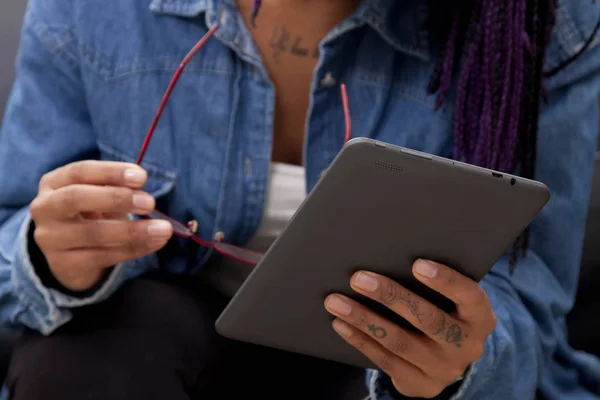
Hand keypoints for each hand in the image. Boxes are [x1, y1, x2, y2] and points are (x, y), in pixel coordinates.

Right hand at [30, 160, 172, 291]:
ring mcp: (50, 238)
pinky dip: (134, 249)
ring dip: (133, 230)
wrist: (72, 253)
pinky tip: (155, 243)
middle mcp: (45, 208)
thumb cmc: (92, 212)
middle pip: (76, 198)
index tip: (142, 176)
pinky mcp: (64, 264)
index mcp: (54, 182)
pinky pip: (102, 257)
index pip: (79, 171)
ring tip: (163, 229)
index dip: (111, 172)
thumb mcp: (101, 194)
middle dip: (116, 198)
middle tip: (150, 202)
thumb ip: (117, 186)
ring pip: (92, 233)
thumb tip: (141, 182)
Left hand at [324, 259, 495, 398]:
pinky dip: (360, 339)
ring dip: (364, 319)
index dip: (445, 281)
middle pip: (428, 319)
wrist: (449, 359)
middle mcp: (466, 345)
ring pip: (400, 342)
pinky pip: (385, 360)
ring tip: (337, 301)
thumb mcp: (452, 300)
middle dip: (390, 297)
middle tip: (359, 279)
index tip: (417, 264)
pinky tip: (341, 323)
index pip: (469, 296)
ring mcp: (444, 368)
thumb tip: (388, 253)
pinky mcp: (420, 384)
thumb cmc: (445, 312)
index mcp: (480, 317)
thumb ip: (434, 283)